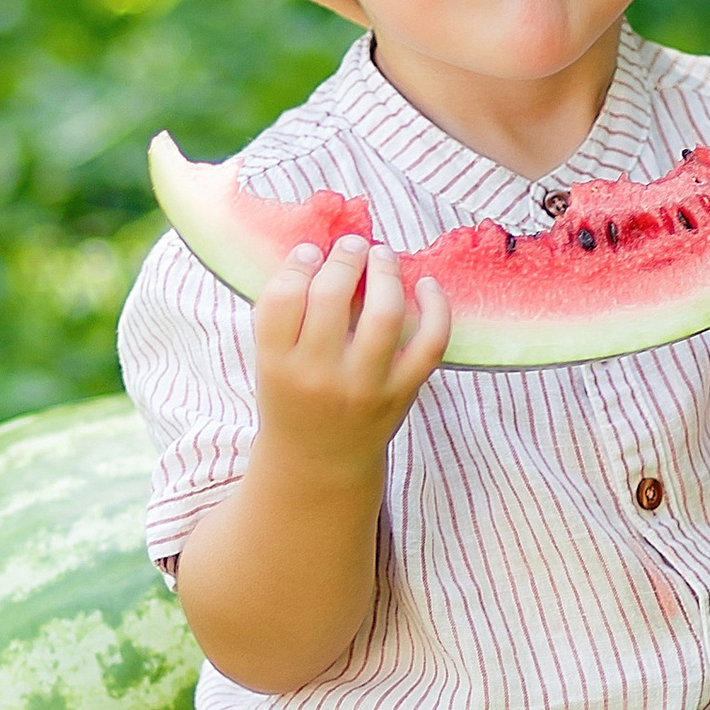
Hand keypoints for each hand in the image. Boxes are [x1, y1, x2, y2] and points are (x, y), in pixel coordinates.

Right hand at [252, 234, 450, 474]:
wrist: (320, 464)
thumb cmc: (294, 399)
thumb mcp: (273, 362)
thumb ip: (288, 315)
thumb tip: (324, 249)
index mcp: (277, 366)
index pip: (283, 298)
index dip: (298, 264)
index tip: (312, 253)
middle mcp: (319, 378)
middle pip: (331, 297)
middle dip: (344, 258)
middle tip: (352, 246)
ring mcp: (364, 388)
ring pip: (383, 314)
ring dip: (385, 272)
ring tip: (381, 255)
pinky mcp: (401, 395)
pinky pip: (430, 344)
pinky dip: (436, 308)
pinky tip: (426, 284)